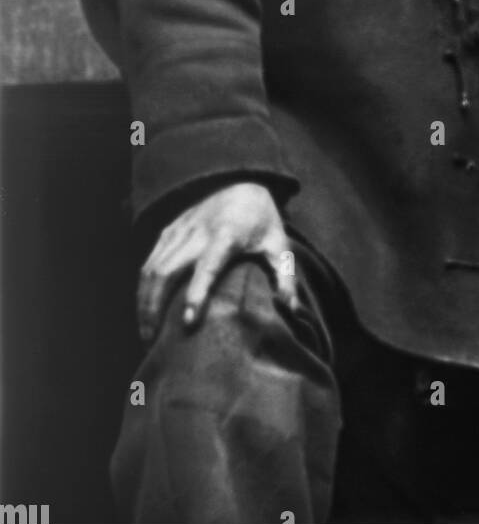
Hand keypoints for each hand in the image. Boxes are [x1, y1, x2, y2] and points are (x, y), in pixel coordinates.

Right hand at [137, 181, 297, 342]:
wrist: (241, 181)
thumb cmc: (262, 220)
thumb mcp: (279, 244)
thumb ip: (286, 276)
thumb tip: (291, 309)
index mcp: (228, 235)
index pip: (208, 266)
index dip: (197, 293)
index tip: (188, 322)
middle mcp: (198, 232)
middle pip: (167, 271)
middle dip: (154, 307)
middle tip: (152, 342)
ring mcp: (180, 229)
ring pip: (152, 268)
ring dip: (144, 302)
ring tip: (146, 334)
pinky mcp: (169, 230)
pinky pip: (149, 261)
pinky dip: (143, 288)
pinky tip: (145, 310)